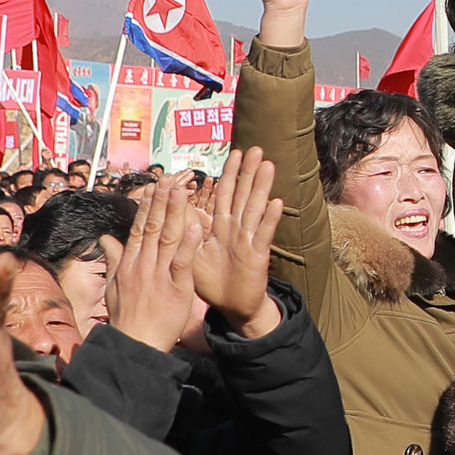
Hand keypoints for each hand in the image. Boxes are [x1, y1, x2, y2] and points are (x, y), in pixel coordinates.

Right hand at [105, 177, 204, 351]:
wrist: (135, 345)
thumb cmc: (127, 317)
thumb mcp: (114, 286)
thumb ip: (113, 258)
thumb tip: (105, 237)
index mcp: (129, 263)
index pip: (140, 227)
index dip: (148, 205)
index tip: (155, 186)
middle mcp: (142, 265)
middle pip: (153, 226)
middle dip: (161, 200)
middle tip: (169, 178)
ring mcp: (158, 276)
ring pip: (168, 238)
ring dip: (175, 212)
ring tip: (181, 190)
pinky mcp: (176, 289)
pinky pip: (183, 262)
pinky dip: (189, 243)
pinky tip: (195, 224)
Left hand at [192, 147, 285, 337]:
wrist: (232, 306)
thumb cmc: (212, 280)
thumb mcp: (193, 253)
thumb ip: (188, 230)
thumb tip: (176, 206)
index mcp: (220, 227)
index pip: (224, 195)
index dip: (230, 174)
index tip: (236, 152)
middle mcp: (236, 229)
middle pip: (243, 195)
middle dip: (249, 172)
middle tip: (257, 149)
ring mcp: (248, 241)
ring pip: (254, 209)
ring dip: (262, 187)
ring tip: (269, 166)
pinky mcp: (257, 256)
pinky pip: (263, 235)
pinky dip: (270, 219)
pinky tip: (277, 203)